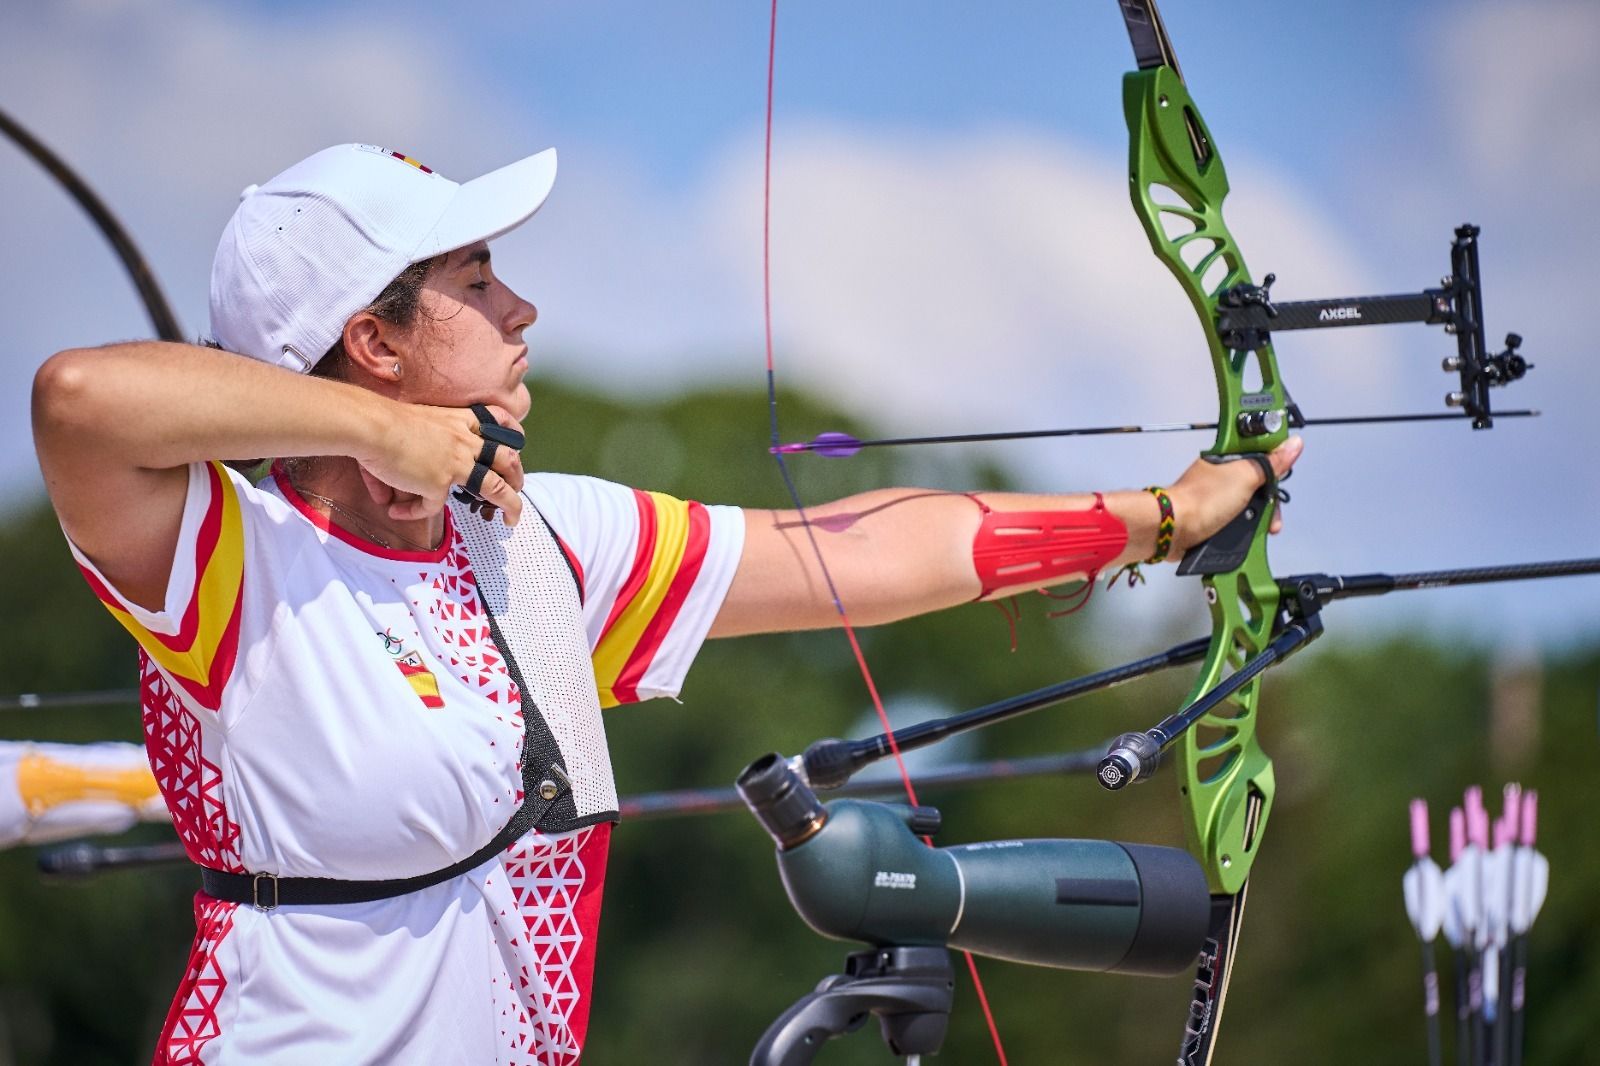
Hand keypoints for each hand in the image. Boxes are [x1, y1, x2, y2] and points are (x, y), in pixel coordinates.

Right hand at [354, 403, 525, 525]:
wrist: (372, 425)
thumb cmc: (383, 419)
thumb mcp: (414, 420)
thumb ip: (418, 443)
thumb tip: (409, 464)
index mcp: (458, 420)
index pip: (496, 420)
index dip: (511, 431)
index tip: (518, 440)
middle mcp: (463, 441)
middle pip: (506, 458)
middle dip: (517, 475)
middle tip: (518, 487)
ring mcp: (456, 463)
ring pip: (495, 487)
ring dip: (510, 505)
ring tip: (510, 519)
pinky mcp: (439, 483)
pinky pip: (432, 506)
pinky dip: (414, 512)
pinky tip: (398, 512)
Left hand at [1165, 436, 1303, 556]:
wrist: (1174, 529)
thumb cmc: (1203, 500)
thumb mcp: (1245, 476)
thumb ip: (1270, 463)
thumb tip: (1293, 444)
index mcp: (1228, 459)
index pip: (1261, 455)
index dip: (1275, 466)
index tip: (1283, 476)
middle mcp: (1222, 477)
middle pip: (1259, 484)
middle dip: (1269, 500)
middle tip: (1272, 514)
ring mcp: (1218, 498)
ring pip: (1250, 505)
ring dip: (1260, 518)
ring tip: (1264, 529)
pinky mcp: (1214, 518)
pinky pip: (1238, 521)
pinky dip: (1246, 528)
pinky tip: (1250, 534)